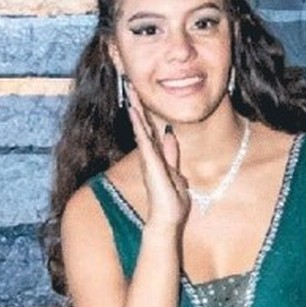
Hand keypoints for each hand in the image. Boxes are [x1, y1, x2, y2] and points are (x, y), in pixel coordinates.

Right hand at [125, 85, 188, 228]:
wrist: (167, 220)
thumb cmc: (171, 203)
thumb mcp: (175, 174)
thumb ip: (171, 155)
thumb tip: (171, 136)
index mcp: (156, 158)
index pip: (150, 131)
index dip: (146, 114)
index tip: (141, 97)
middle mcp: (149, 157)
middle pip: (142, 126)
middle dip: (137, 106)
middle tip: (131, 86)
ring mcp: (149, 160)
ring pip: (141, 130)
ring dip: (136, 110)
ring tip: (130, 92)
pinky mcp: (151, 164)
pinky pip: (144, 140)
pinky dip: (139, 125)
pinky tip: (135, 112)